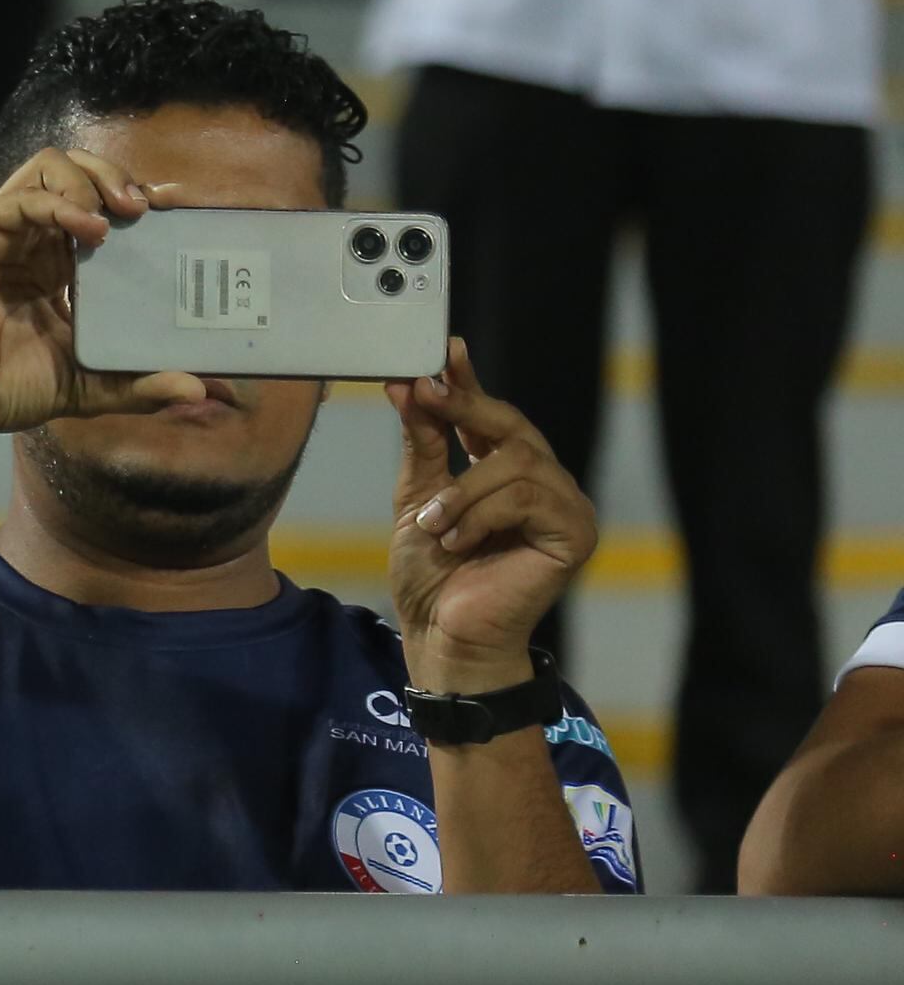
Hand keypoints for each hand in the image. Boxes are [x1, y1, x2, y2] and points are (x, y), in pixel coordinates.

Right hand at [0, 149, 202, 448]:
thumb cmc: (7, 391)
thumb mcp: (93, 386)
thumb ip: (144, 383)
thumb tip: (210, 392)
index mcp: (57, 265)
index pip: (104, 208)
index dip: (142, 197)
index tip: (181, 207)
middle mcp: (31, 239)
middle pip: (79, 173)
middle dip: (119, 176)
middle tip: (148, 208)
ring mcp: (1, 231)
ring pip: (50, 166)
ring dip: (92, 179)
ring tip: (120, 213)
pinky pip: (23, 198)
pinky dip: (62, 203)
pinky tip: (90, 230)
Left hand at [387, 340, 595, 685]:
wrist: (442, 635)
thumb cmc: (433, 575)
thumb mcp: (417, 498)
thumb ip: (422, 444)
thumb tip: (410, 384)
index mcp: (506, 474)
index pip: (492, 417)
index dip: (470, 383)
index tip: (444, 350)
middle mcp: (544, 485)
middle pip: (512, 426)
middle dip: (465, 407)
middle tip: (425, 392)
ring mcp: (565, 508)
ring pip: (516, 462)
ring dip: (463, 490)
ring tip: (433, 524)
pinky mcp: (574, 534)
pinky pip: (529, 498)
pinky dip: (483, 515)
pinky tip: (460, 541)